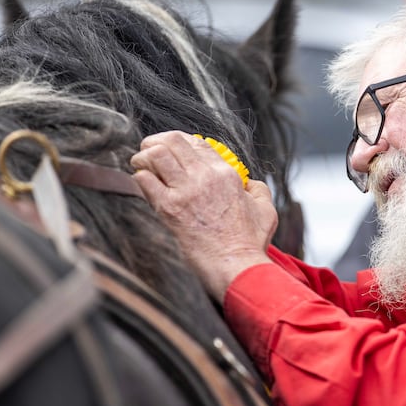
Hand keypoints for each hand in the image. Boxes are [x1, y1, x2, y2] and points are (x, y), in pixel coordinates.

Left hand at [130, 131, 275, 300]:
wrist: (236, 265)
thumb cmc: (251, 242)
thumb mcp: (265, 209)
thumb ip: (258, 190)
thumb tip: (249, 184)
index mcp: (226, 174)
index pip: (196, 142)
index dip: (182, 141)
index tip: (175, 151)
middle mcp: (204, 177)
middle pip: (172, 140)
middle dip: (156, 141)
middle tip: (150, 151)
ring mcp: (185, 191)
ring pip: (155, 154)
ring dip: (144, 157)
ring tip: (142, 166)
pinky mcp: (169, 209)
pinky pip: (144, 180)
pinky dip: (139, 178)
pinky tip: (143, 185)